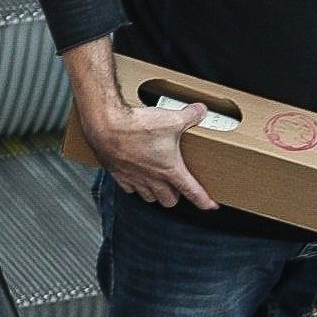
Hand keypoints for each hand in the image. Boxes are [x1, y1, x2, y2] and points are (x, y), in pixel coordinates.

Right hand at [83, 97, 216, 208]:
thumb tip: (201, 110)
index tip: (211, 206)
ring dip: (156, 194)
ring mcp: (134, 178)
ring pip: (149, 197)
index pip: (192, 192)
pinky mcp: (118, 174)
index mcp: (170, 170)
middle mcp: (152, 179)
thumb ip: (190, 115)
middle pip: (169, 200)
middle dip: (177, 197)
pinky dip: (135, 187)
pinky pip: (129, 189)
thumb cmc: (137, 126)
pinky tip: (137, 178)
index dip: (204, 201)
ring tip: (159, 185)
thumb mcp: (172, 118)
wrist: (105, 125)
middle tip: (180, 189)